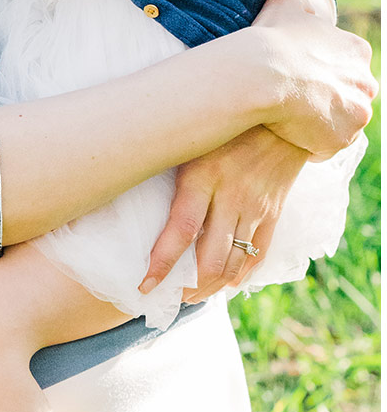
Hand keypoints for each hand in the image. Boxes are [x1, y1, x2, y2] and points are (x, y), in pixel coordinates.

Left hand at [139, 126, 308, 302]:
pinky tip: (225, 285)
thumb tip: (130, 196)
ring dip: (212, 287)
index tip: (144, 286)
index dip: (162, 263)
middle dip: (188, 288)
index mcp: (203, 177)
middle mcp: (231, 196)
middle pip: (211, 258)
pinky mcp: (274, 213)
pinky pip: (259, 255)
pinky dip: (240, 276)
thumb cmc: (221, 126)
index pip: (181, 231)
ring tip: (191, 296)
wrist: (281, 113)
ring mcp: (256, 207)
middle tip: (169, 298)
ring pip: (234, 263)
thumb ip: (169, 171)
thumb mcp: (190, 141)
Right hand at [252, 0, 374, 156]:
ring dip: (319, 123)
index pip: (344, 67)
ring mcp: (356, 113)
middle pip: (348, 96)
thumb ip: (300, 8)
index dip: (319, 73)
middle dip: (326, 99)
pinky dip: (309, 144)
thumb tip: (303, 10)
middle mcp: (366, 83)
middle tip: (293, 100)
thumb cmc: (271, 40)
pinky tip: (286, 135)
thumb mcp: (285, 7)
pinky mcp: (341, 139)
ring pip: (340, 123)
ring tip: (287, 120)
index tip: (297, 76)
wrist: (263, 76)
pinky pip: (325, 146)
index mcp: (356, 51)